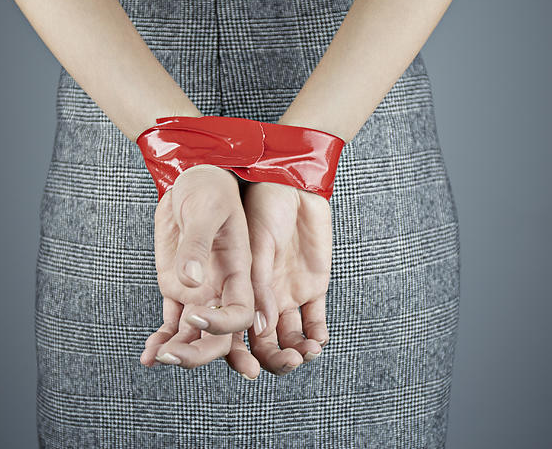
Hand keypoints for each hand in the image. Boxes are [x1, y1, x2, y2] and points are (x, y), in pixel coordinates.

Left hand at [139, 164, 254, 368]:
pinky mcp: (176, 289)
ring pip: (194, 336)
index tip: (194, 316)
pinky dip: (161, 340)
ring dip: (179, 352)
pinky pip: (171, 323)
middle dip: (199, 353)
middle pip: (220, 336)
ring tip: (157, 358)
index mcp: (239, 272)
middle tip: (172, 357)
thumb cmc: (208, 189)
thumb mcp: (205, 211)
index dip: (222, 325)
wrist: (191, 180)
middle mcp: (222, 288)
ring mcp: (198, 291)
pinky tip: (147, 355)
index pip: (241, 314)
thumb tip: (191, 279)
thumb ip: (198, 244)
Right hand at [225, 181, 330, 377]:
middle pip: (264, 344)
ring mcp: (287, 293)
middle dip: (274, 360)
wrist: (294, 182)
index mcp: (237, 290)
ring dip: (297, 351)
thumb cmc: (264, 203)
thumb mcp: (256, 243)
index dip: (238, 356)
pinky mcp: (312, 286)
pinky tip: (318, 342)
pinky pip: (314, 319)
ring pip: (289, 337)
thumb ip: (258, 284)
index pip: (233, 334)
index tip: (250, 370)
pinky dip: (317, 335)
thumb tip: (260, 327)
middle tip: (289, 363)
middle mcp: (260, 297)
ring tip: (307, 354)